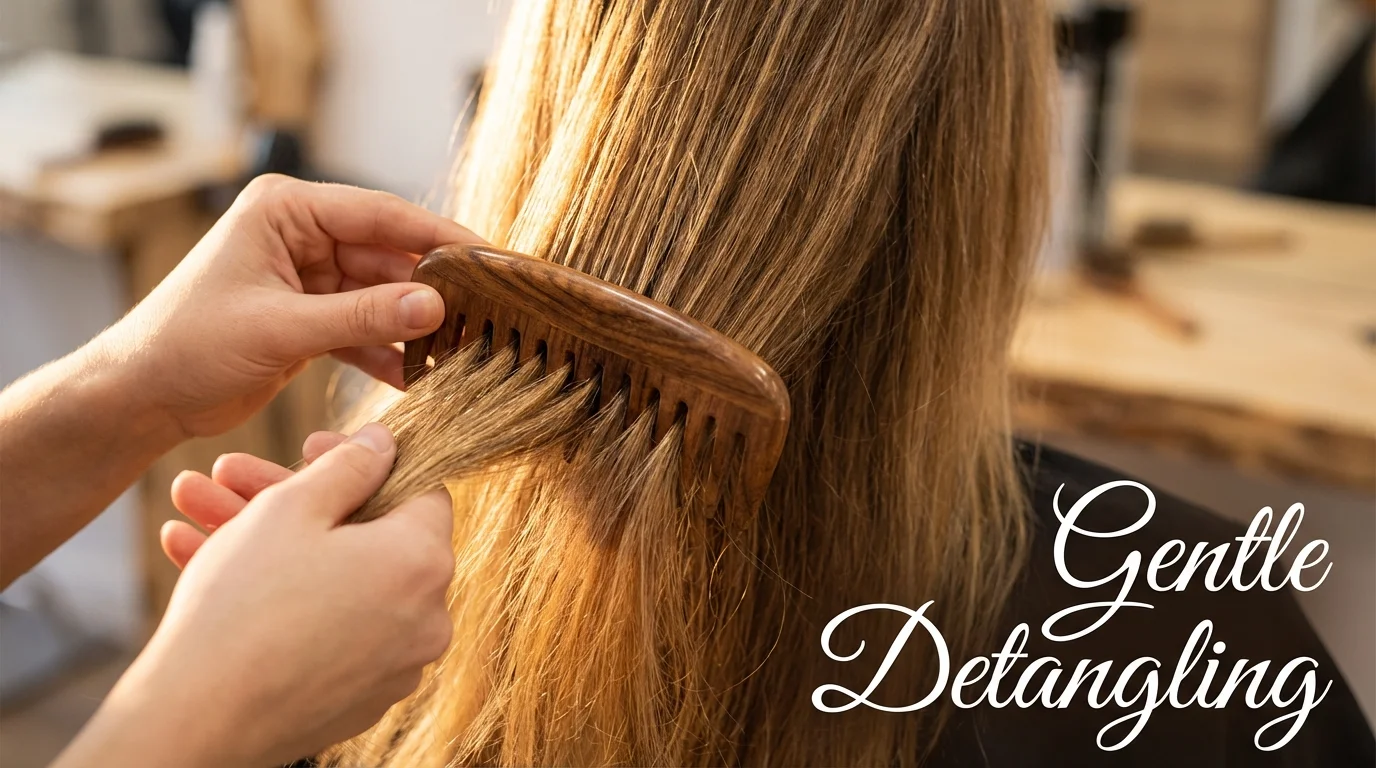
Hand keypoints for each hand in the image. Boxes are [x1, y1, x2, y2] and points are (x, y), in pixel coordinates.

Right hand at [56, 424, 454, 767]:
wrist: (197, 722)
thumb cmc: (244, 606)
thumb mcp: (292, 509)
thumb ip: (349, 466)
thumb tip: (384, 444)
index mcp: (423, 562)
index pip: (420, 490)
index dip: (364, 461)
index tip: (311, 449)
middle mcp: (426, 618)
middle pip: (368, 536)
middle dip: (294, 501)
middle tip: (233, 477)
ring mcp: (395, 665)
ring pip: (337, 581)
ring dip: (270, 543)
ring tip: (195, 513)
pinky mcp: (359, 698)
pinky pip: (327, 628)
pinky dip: (281, 597)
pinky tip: (202, 560)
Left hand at [98, 174, 481, 439]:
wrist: (141, 396)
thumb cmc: (188, 345)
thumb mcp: (280, 329)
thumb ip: (361, 317)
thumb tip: (436, 307)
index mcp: (286, 210)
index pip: (380, 214)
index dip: (438, 235)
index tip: (488, 258)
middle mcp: (301, 235)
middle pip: (388, 256)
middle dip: (432, 289)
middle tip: (485, 314)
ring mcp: (308, 277)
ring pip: (382, 295)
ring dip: (414, 326)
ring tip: (461, 350)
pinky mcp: (311, 318)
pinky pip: (365, 329)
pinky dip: (389, 352)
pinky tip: (421, 377)